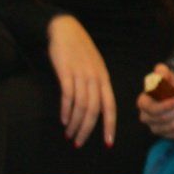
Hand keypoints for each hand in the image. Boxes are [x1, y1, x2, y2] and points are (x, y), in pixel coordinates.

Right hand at [47, 15, 115, 146]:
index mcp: (104, 78)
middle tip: (78, 143)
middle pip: (94, 110)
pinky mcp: (66, 72)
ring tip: (68, 135)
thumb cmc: (77, 50)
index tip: (107, 142)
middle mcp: (95, 78)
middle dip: (87, 130)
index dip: (110, 125)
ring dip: (75, 123)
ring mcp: (81, 74)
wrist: (64, 30)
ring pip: (82, 106)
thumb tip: (94, 106)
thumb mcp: (92, 67)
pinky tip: (63, 120)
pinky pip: (68, 96)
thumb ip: (94, 84)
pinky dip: (66, 110)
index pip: (110, 106)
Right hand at [137, 63, 173, 139]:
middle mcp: (146, 116)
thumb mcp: (168, 76)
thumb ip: (162, 73)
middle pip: (159, 119)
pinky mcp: (164, 134)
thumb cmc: (173, 85)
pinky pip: (173, 135)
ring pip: (167, 128)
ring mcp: (154, 126)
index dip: (163, 106)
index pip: (149, 108)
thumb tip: (161, 72)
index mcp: (144, 102)